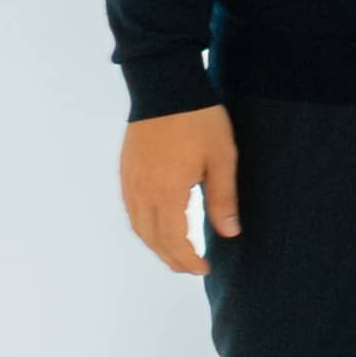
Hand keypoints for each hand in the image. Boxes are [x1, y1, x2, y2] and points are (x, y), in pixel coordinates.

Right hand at [116, 107, 238, 280]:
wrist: (166, 87)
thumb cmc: (200, 120)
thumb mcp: (222, 158)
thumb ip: (223, 199)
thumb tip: (229, 234)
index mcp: (167, 191)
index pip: (174, 240)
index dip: (187, 259)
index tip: (203, 269)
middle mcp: (141, 191)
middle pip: (152, 238)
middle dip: (172, 258)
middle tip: (192, 268)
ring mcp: (130, 182)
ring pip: (138, 226)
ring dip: (156, 245)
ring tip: (177, 254)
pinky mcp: (126, 171)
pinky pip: (131, 210)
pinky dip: (145, 227)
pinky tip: (159, 227)